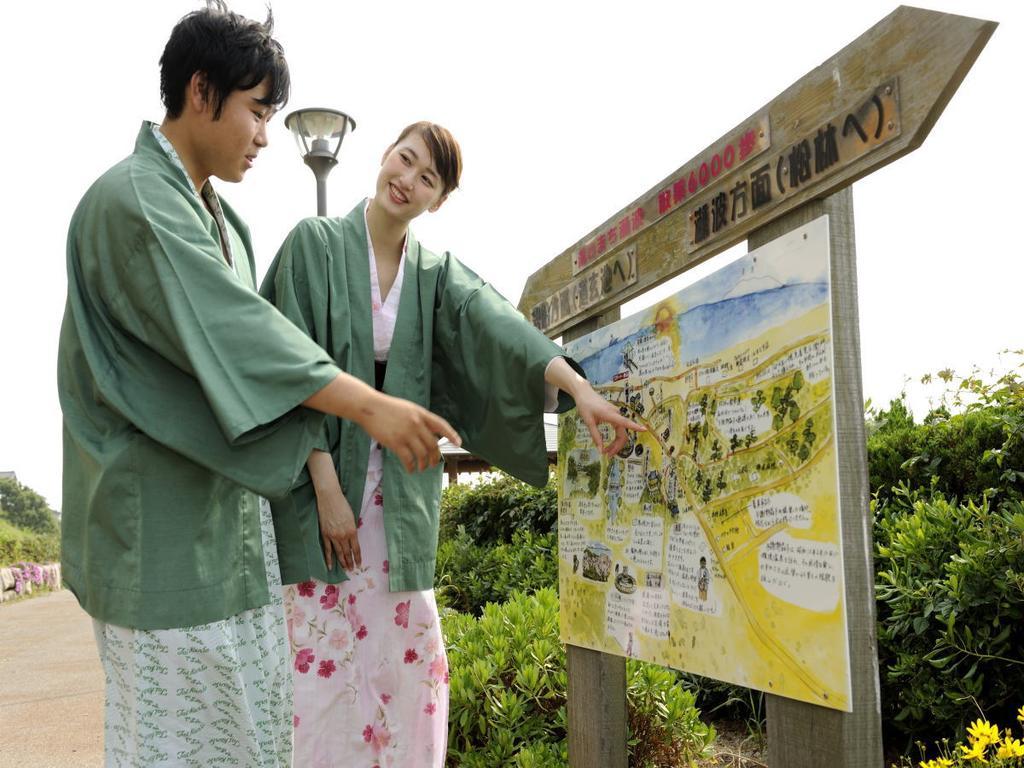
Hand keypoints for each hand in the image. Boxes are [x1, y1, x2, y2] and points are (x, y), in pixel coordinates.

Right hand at [304, 374, 460, 472]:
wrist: (368, 406)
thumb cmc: (387, 407)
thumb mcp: (408, 408)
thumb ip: (419, 419)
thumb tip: (430, 434)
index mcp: (421, 413)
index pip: (441, 425)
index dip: (451, 434)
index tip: (458, 443)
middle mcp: (417, 423)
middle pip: (433, 444)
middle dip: (435, 457)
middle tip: (433, 464)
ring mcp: (407, 433)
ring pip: (422, 454)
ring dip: (423, 464)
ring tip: (421, 468)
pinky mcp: (395, 442)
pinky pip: (408, 459)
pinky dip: (411, 467)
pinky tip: (410, 470)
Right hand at [315, 479, 360, 571]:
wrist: (330, 498)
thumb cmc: (343, 505)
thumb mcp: (352, 518)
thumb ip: (352, 530)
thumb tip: (352, 539)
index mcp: (352, 531)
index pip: (356, 548)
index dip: (358, 557)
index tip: (359, 564)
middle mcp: (343, 536)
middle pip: (347, 552)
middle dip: (350, 562)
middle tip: (352, 570)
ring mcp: (333, 536)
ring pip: (338, 552)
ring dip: (342, 562)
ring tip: (345, 569)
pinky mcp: (325, 534)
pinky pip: (327, 549)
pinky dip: (329, 558)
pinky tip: (330, 566)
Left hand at [573, 383, 644, 454]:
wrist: (584, 393)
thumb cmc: (585, 406)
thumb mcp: (588, 422)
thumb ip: (595, 436)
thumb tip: (600, 450)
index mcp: (611, 415)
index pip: (625, 422)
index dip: (635, 427)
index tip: (645, 430)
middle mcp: (616, 414)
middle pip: (622, 434)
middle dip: (617, 446)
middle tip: (607, 455)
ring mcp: (616, 415)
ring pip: (620, 433)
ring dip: (615, 444)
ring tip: (606, 452)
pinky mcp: (613, 415)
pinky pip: (618, 429)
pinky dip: (614, 438)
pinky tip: (609, 444)